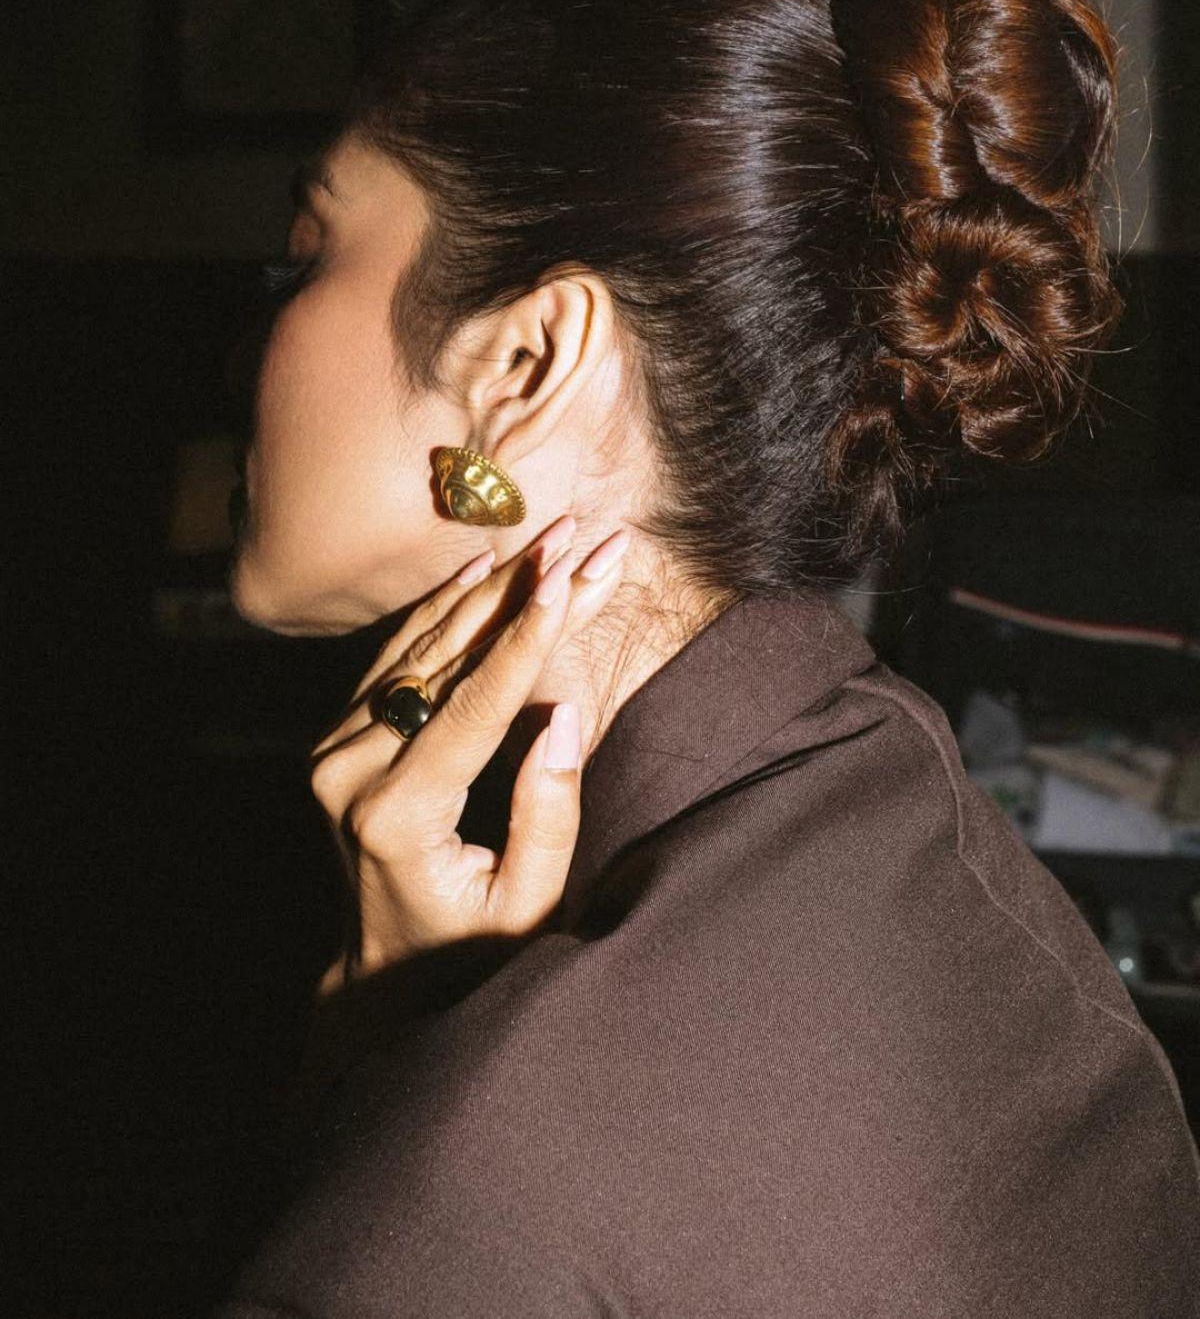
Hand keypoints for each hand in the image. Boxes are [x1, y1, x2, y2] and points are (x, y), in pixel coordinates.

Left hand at [309, 514, 630, 993]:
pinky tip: (482, 567)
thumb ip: (546, 816)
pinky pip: (393, 657)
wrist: (380, 972)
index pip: (477, 706)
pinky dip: (440, 608)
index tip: (573, 576)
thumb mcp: (524, 907)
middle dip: (526, 593)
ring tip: (552, 537)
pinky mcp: (336, 739)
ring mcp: (332, 751)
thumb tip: (564, 712)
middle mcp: (348, 772)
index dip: (530, 637)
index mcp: (395, 815)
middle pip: (453, 659)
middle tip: (584, 536)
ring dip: (492, 587)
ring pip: (422, 646)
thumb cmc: (469, 949)